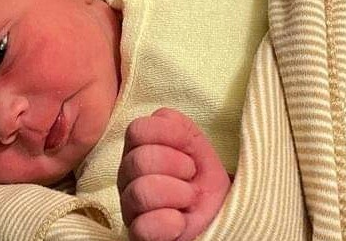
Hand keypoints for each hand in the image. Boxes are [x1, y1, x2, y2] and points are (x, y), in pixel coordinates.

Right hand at [117, 108, 230, 240]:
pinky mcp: (137, 235)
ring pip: (140, 191)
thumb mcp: (198, 148)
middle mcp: (127, 176)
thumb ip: (180, 128)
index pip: (137, 129)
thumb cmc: (203, 182)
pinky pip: (142, 226)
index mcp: (138, 150)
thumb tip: (163, 116)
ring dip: (177, 194)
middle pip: (139, 159)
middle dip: (177, 166)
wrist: (217, 217)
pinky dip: (168, 223)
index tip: (190, 151)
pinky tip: (179, 222)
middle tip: (191, 177)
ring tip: (189, 200)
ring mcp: (129, 207)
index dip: (171, 135)